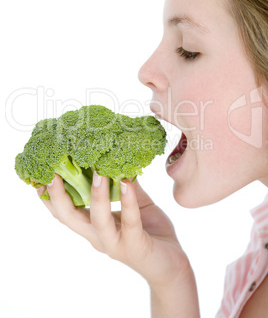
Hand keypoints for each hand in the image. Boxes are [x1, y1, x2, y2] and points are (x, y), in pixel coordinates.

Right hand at [37, 173, 190, 287]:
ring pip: (98, 221)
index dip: (50, 196)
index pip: (65, 212)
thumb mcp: (136, 204)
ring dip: (96, 195)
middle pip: (70, 218)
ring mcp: (115, 244)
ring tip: (97, 171)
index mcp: (94, 227)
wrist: (172, 266)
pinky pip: (130, 222)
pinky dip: (128, 201)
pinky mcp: (135, 247)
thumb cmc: (151, 233)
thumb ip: (127, 186)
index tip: (40, 174)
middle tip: (52, 172)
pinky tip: (127, 183)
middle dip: (58, 196)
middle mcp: (98, 237)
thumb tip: (121, 158)